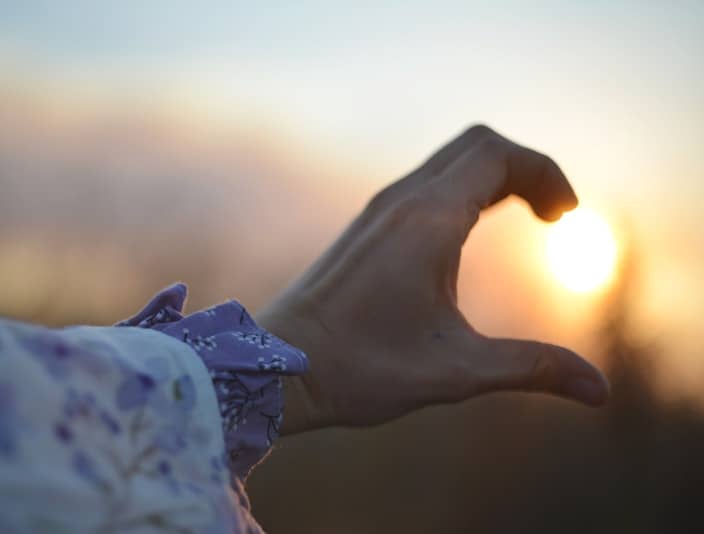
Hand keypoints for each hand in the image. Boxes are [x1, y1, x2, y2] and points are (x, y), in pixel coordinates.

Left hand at [256, 125, 609, 434]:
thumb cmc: (359, 370)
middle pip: (476, 145)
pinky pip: (426, 184)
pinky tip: (468, 233)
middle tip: (551, 215)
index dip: (545, 173)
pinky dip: (463, 190)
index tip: (565, 218)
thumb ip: (529, 369)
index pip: (498, 155)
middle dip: (525, 168)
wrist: (277, 368)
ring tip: (525, 218)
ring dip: (494, 177)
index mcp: (427, 222)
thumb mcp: (455, 372)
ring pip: (448, 162)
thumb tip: (598, 391)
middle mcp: (400, 203)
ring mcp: (378, 212)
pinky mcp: (366, 228)